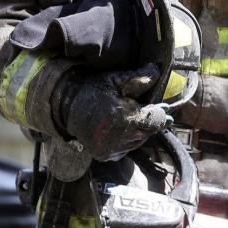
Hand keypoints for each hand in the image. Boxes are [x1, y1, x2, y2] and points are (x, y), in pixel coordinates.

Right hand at [51, 63, 172, 160]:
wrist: (65, 105)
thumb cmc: (93, 89)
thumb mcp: (115, 79)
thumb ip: (139, 78)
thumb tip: (158, 71)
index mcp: (123, 118)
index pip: (154, 121)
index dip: (159, 114)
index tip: (163, 107)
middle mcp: (117, 138)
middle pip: (148, 132)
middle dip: (150, 121)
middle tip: (150, 111)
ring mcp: (110, 149)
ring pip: (138, 141)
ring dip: (140, 131)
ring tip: (132, 118)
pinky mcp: (105, 155)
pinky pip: (125, 149)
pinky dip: (127, 139)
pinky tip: (122, 128)